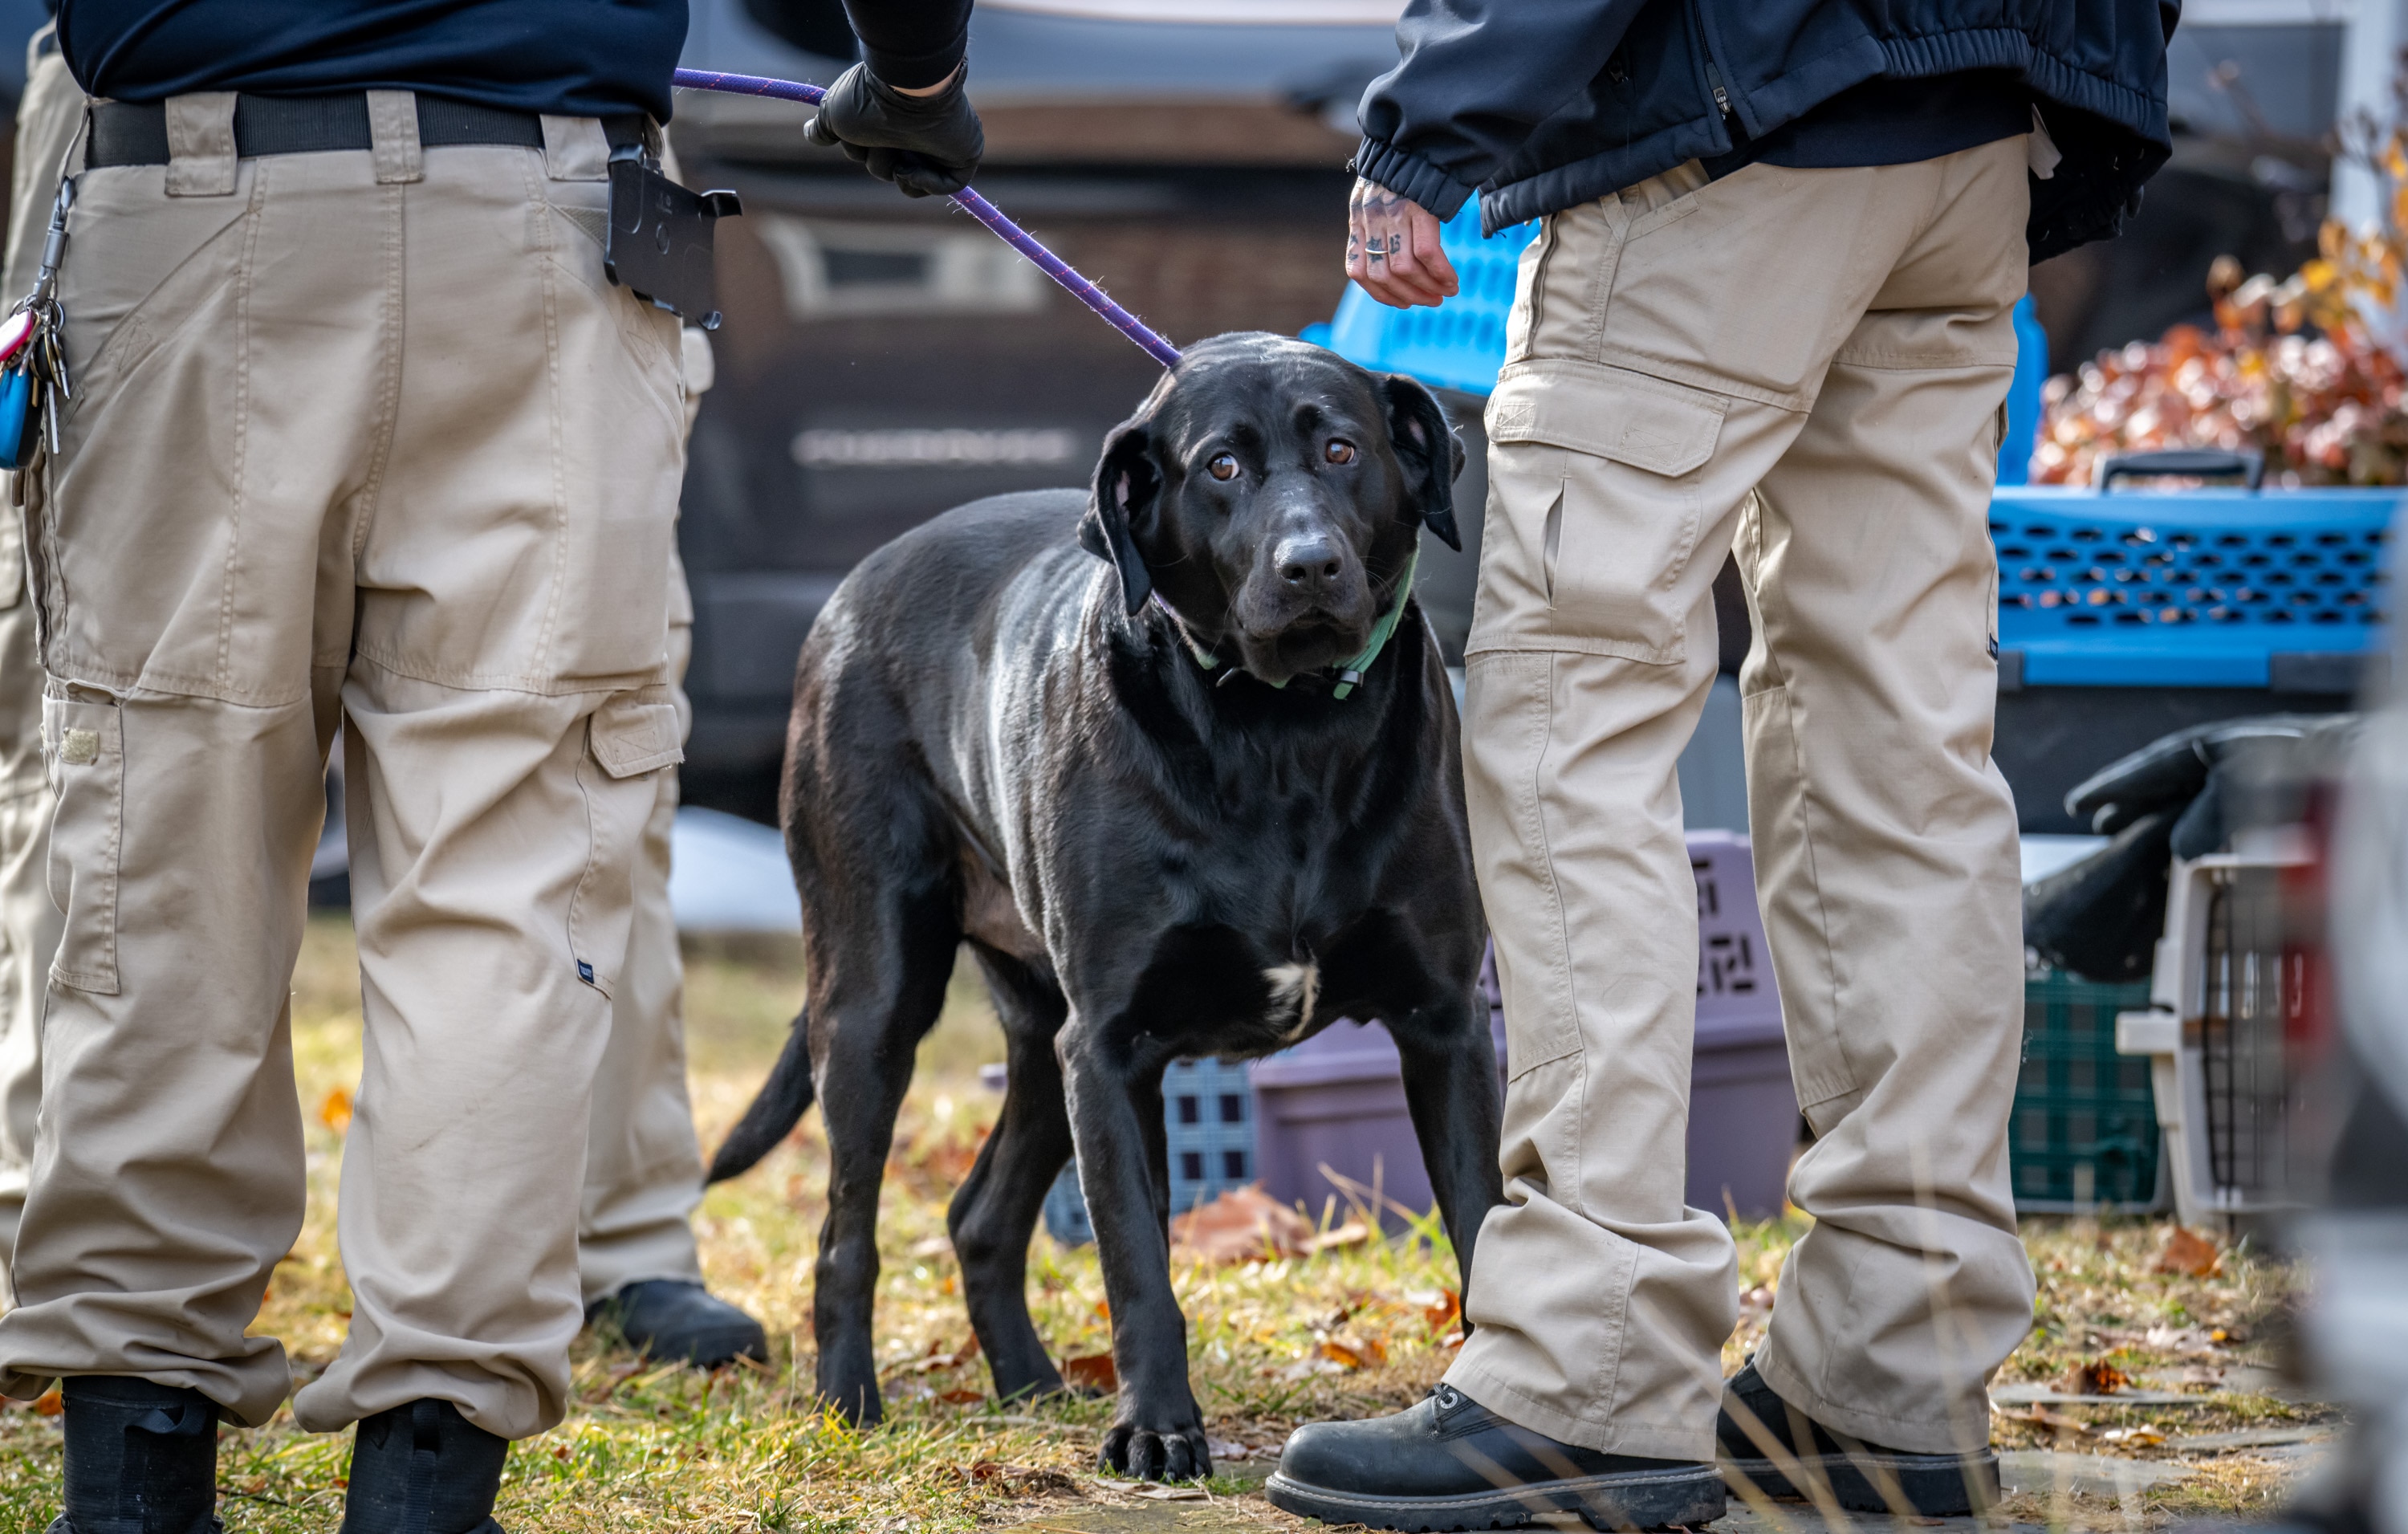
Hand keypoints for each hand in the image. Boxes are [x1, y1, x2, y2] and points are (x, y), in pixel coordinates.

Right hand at [805, 62, 983, 197]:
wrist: (910, 90)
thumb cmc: (870, 99)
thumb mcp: (835, 113)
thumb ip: (823, 128)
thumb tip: (811, 135)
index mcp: (887, 120)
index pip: (869, 153)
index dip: (857, 151)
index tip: (854, 137)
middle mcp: (911, 132)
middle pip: (886, 169)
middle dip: (875, 160)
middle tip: (879, 139)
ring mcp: (938, 145)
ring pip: (910, 181)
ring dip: (894, 169)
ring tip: (897, 145)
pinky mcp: (962, 157)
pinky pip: (945, 187)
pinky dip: (924, 182)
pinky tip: (913, 165)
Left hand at [1346, 178, 1455, 307]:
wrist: (1418, 137)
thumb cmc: (1403, 171)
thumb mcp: (1376, 197)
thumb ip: (1376, 227)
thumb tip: (1392, 267)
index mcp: (1358, 220)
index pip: (1358, 271)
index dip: (1379, 294)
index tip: (1401, 302)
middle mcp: (1372, 219)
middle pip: (1382, 275)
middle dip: (1408, 296)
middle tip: (1430, 302)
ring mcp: (1394, 213)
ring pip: (1404, 268)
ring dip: (1426, 288)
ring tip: (1445, 293)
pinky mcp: (1418, 208)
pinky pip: (1427, 252)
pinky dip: (1441, 273)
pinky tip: (1452, 280)